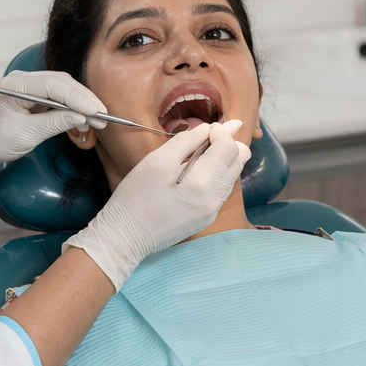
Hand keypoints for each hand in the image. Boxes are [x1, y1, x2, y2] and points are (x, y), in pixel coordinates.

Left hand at [0, 70, 107, 181]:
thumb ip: (54, 123)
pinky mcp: (34, 96)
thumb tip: (81, 117)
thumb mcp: (25, 135)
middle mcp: (22, 80)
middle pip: (61, 83)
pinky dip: (73, 109)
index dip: (77, 97)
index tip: (96, 111)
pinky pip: (58, 98)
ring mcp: (29, 86)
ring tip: (98, 122)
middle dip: (84, 100)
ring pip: (63, 89)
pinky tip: (84, 121)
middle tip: (104, 117)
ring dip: (81, 104)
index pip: (52, 85)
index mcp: (14, 85)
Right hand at [63, 119, 249, 289]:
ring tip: (202, 153)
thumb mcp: (158, 160)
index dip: (221, 132)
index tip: (208, 129)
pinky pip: (222, 191)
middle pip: (239, 162)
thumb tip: (208, 128)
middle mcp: (214, 198)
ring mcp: (213, 211)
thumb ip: (187, 140)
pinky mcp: (207, 218)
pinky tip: (198, 173)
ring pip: (232, 176)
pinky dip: (217, 176)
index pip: (229, 148)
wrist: (126, 236)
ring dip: (223, 160)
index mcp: (202, 181)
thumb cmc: (136, 196)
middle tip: (209, 137)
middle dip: (228, 144)